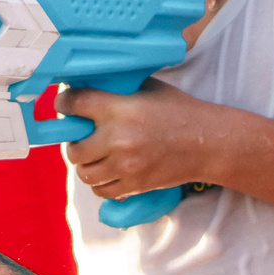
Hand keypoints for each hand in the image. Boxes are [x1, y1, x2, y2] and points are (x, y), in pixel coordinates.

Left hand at [58, 80, 228, 200]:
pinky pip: (102, 190)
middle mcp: (118, 138)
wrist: (209, 143)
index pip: (75, 104)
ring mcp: (125, 165)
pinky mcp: (134, 185)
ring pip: (85, 173)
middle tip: (83, 138)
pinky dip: (101, 184)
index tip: (65, 104)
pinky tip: (109, 173)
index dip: (64, 103)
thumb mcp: (150, 89)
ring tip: (95, 158)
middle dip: (75, 143)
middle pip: (74, 148)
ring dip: (86, 166)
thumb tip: (94, 83)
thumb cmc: (181, 111)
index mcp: (120, 109)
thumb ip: (121, 89)